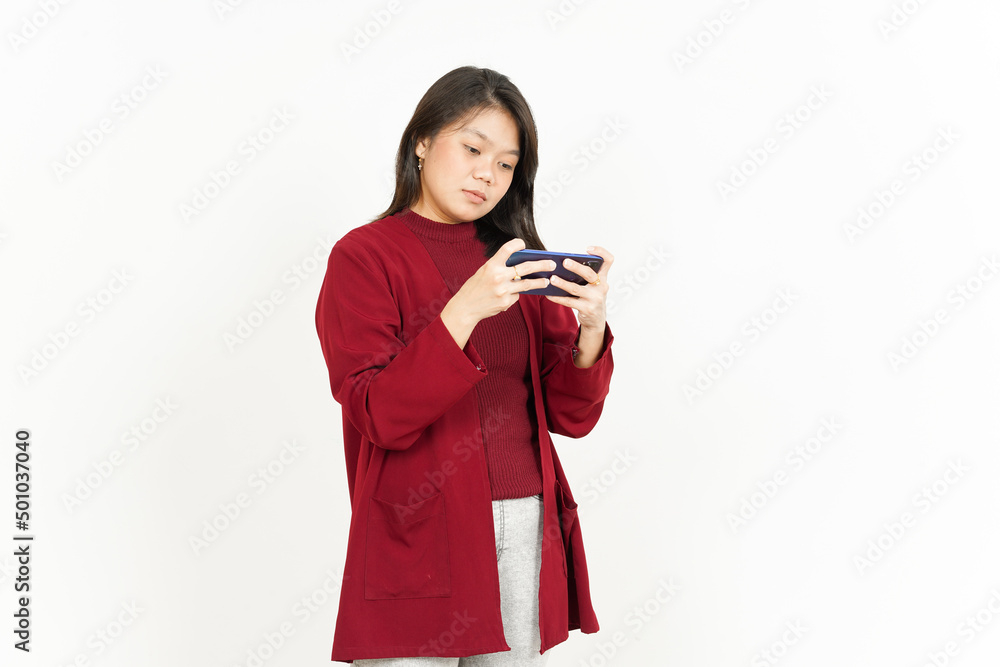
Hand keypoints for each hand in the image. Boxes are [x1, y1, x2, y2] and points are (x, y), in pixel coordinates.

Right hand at [440, 238, 554, 347]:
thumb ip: (500, 267)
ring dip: (539, 282)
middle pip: (526, 268)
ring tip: (546, 281)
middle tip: (552, 264)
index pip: (507, 249)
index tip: (523, 243)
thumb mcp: (483, 272)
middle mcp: (498, 277)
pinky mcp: (506, 302)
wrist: (465, 308)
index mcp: (491, 266)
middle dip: (542, 265)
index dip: (517, 244)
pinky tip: (507, 295)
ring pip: (527, 284)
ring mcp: (504, 291)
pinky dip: (515, 294)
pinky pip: (516, 296)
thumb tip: (521, 265)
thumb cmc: (475, 288)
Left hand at [545, 245, 613, 333]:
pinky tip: (549, 294)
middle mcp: (602, 287)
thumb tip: (562, 265)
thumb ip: (584, 276)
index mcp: (603, 277)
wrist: (596, 319)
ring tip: (552, 278)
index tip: (588, 249)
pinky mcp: (587, 309)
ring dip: (563, 283)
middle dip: (576, 267)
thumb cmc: (591, 297)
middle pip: (589, 274)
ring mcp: (595, 299)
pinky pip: (569, 302)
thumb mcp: (593, 285)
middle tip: (564, 262)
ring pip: (576, 289)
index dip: (601, 252)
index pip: (608, 260)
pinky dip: (557, 297)